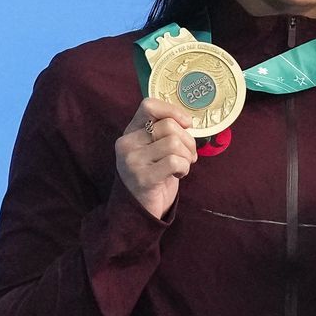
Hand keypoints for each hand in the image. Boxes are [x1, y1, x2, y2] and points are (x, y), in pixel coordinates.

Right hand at [115, 98, 196, 218]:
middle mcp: (127, 143)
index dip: (172, 111)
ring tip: (182, 165)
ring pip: (174, 143)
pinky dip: (184, 167)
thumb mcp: (154, 149)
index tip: (186, 124)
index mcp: (130, 132)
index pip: (149, 105)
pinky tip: (179, 174)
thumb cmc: (154, 174)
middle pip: (168, 126)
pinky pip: (174, 161)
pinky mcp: (143, 177)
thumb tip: (188, 120)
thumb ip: (164, 131)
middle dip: (188, 140)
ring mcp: (133, 161)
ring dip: (187, 156)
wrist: (139, 210)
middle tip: (188, 155)